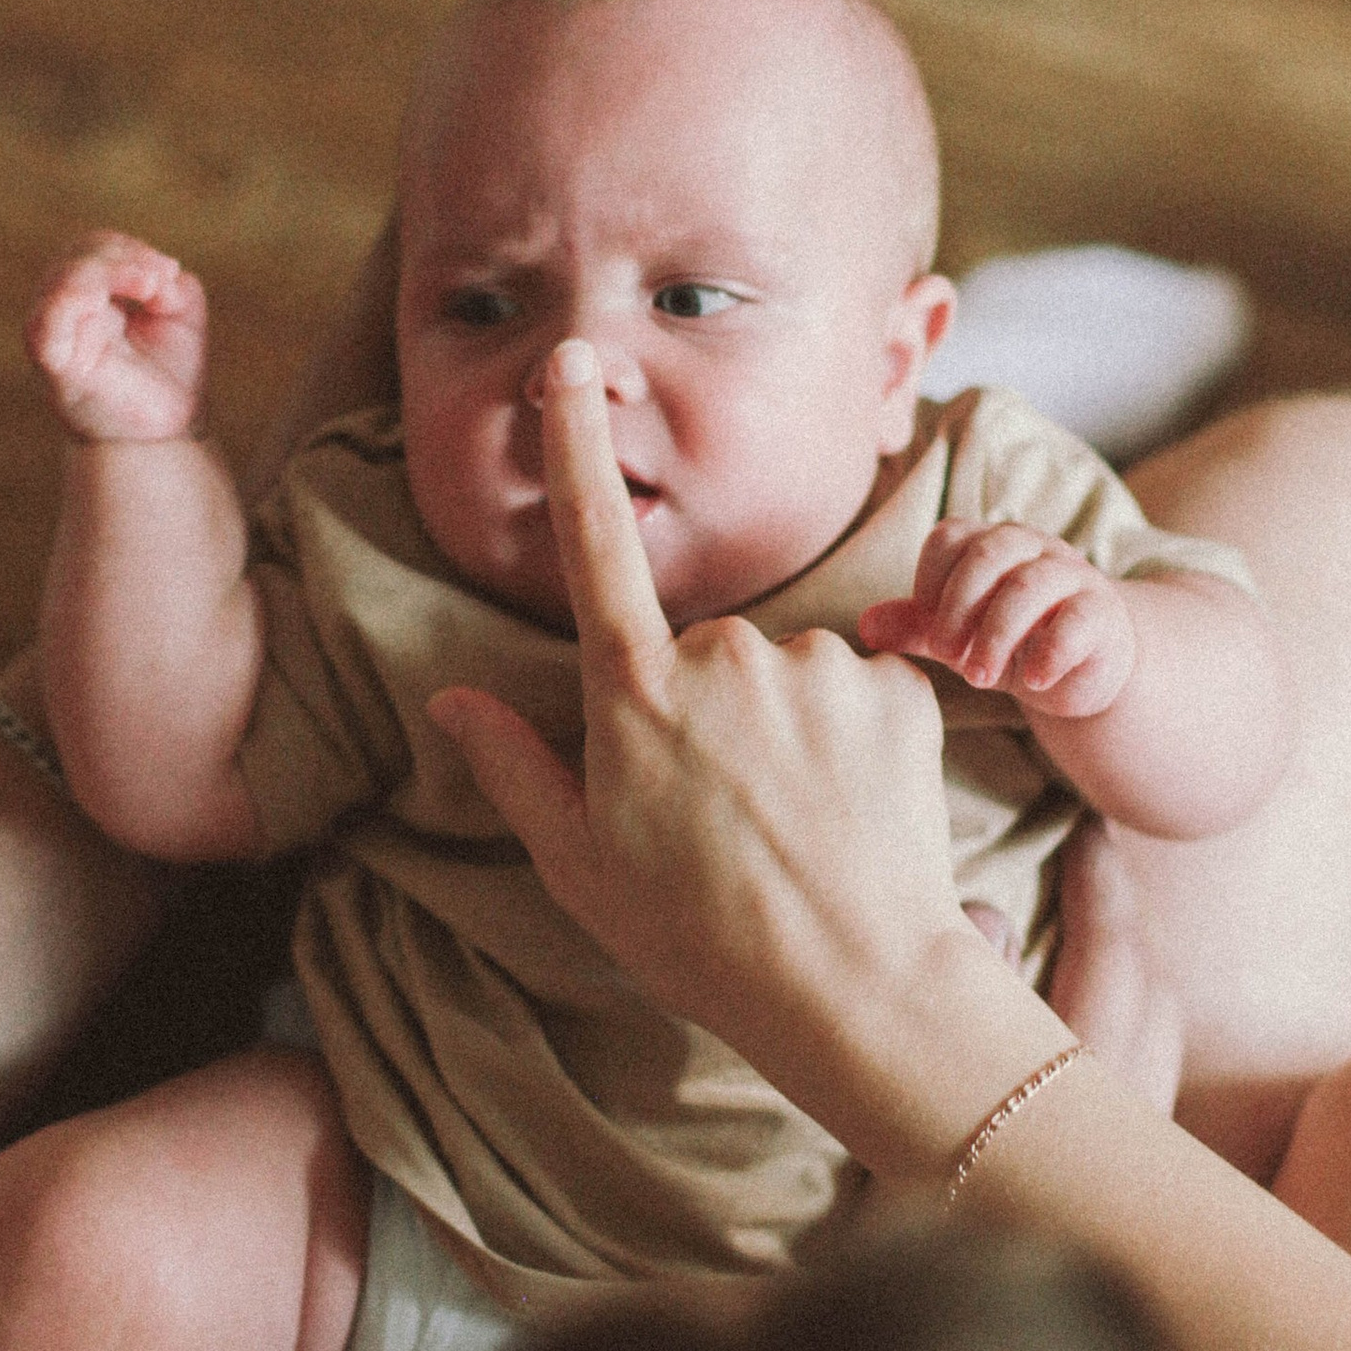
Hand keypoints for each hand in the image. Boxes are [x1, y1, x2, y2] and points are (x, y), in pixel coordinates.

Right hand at [29, 236, 208, 445]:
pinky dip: (71, 300)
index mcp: (88, 298)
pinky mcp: (55, 366)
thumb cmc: (170, 374)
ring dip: (105, 271)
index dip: (127, 249)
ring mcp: (55, 339)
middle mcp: (64, 315)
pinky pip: (45, 326)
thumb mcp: (180, 311)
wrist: (169, 433)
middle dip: (120, 256)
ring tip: (149, 286)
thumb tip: (152, 275)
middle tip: (160, 278)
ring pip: (59, 284)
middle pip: (73, 259)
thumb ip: (166, 280)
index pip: (90, 250)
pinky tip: (103, 302)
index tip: (169, 272)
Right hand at [425, 341, 983, 1080]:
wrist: (858, 987)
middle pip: (707, 648)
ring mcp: (816, 665)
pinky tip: (857, 812)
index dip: (577, 447)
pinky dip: (860, 737)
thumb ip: (514, 766)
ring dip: (790, 725)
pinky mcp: (898, 687)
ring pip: (790, 669)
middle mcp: (724, 655)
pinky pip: (865, 689)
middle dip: (712, 706)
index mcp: (634, 693)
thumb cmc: (702, 939)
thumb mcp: (580, 866)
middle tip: (726, 815)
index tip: (570, 363)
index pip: (592, 546)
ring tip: (798, 825)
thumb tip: (452, 699)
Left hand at [862, 522, 1135, 721]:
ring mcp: (1070, 576)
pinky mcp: (1101, 613)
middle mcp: (1031, 549)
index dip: (930, 582)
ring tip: (979, 677)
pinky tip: (1033, 683)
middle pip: (989, 552)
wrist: (1081, 669)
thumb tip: (864, 627)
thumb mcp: (958, 638)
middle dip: (959, 606)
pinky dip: (1050, 650)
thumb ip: (915, 627)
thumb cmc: (1010, 644)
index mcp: (988, 544)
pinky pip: (1079, 618)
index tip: (928, 631)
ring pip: (1030, 584)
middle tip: (946, 655)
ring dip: (997, 633)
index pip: (949, 538)